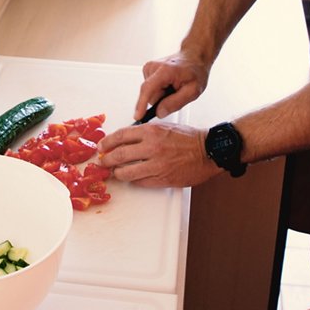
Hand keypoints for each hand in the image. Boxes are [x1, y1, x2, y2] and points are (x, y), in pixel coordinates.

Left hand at [97, 121, 218, 187]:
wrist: (207, 152)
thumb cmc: (188, 138)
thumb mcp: (164, 126)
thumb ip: (145, 132)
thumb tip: (126, 139)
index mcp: (151, 131)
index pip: (120, 136)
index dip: (107, 142)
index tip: (102, 146)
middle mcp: (151, 147)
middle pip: (119, 155)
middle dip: (107, 160)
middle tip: (103, 161)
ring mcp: (156, 165)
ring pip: (126, 172)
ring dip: (118, 173)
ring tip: (116, 172)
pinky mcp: (161, 179)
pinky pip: (140, 182)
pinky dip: (133, 180)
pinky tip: (132, 178)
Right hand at [134, 52, 211, 120]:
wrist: (193, 57)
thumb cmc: (195, 71)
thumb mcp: (193, 91)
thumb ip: (175, 103)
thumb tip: (159, 112)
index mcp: (165, 70)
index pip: (148, 89)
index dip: (141, 104)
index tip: (138, 116)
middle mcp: (154, 66)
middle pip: (150, 95)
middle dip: (162, 99)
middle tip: (176, 92)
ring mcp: (149, 67)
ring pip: (150, 93)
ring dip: (162, 94)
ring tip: (173, 86)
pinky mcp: (148, 70)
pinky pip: (150, 88)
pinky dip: (160, 89)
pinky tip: (168, 83)